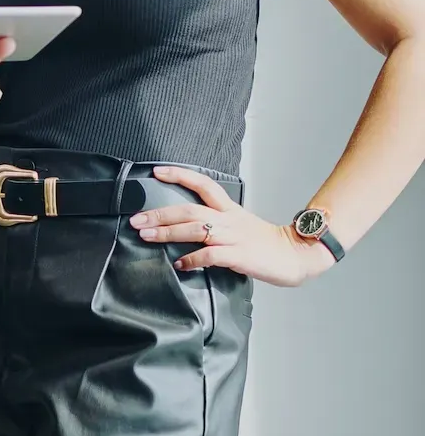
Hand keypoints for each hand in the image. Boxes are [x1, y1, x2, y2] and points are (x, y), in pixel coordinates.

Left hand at [131, 166, 335, 287]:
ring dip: (167, 232)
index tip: (157, 171)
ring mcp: (234, 237)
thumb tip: (186, 227)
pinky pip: (210, 255)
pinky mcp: (239, 256)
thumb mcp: (240, 225)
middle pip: (189, 209)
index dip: (180, 175)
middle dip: (160, 213)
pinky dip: (192, 259)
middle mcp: (229, 220)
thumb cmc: (266, 243)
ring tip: (146, 236)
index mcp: (230, 209)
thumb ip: (216, 224)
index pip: (203, 184)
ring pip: (195, 229)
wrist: (298, 255)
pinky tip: (179, 264)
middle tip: (137, 218)